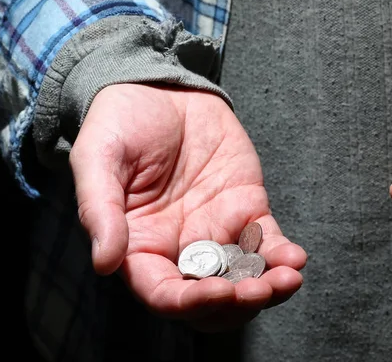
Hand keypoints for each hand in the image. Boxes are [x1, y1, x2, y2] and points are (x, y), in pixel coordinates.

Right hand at [70, 83, 306, 330]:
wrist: (156, 88)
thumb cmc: (118, 123)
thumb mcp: (97, 160)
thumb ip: (99, 210)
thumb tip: (104, 264)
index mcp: (140, 245)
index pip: (163, 293)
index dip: (190, 302)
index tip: (217, 292)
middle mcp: (180, 246)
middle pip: (211, 296)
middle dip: (237, 303)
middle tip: (259, 291)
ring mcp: (216, 228)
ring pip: (245, 276)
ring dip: (268, 286)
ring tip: (287, 279)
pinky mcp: (245, 206)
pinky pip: (267, 240)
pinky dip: (282, 254)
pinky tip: (294, 258)